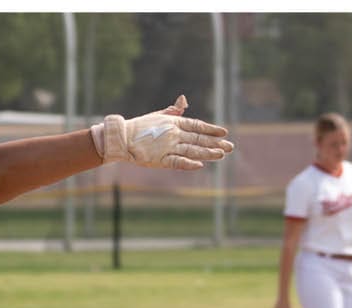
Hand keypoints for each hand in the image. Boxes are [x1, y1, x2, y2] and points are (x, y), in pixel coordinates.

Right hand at [92, 95, 234, 170]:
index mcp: (173, 123)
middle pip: (199, 139)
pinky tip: (200, 165)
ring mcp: (167, 147)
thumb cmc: (139, 127)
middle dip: (215, 143)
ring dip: (207, 153)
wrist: (121, 138)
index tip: (224, 133)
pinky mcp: (159, 160)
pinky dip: (188, 163)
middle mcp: (173, 134)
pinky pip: (177, 162)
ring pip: (192, 150)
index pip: (197, 126)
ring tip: (221, 155)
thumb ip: (173, 110)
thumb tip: (184, 100)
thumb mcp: (158, 116)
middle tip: (230, 147)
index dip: (211, 129)